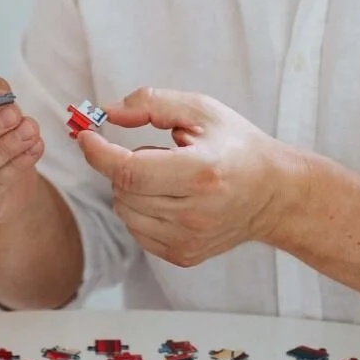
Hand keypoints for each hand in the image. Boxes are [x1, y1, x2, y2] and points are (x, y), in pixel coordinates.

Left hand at [78, 88, 297, 266]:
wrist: (274, 194)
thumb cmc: (236, 146)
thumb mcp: (201, 109)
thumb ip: (151, 103)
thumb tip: (107, 112)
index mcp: (201, 173)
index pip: (130, 171)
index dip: (99, 153)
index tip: (86, 134)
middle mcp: (195, 213)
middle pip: (122, 190)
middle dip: (122, 165)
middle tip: (156, 153)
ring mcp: (189, 240)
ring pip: (124, 211)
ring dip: (130, 188)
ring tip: (167, 175)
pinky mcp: (184, 255)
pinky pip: (136, 229)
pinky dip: (140, 209)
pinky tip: (168, 196)